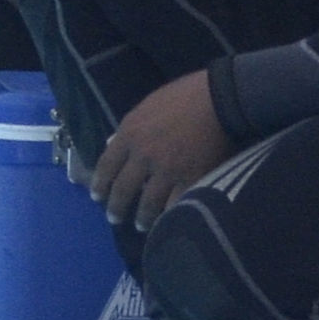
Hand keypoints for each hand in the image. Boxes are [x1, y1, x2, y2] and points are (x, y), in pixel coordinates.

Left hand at [90, 72, 235, 229]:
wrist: (221, 97)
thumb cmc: (186, 94)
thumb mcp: (149, 104)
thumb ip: (130, 127)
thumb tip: (111, 142)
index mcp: (130, 133)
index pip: (107, 165)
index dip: (100, 184)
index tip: (97, 197)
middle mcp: (143, 155)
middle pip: (123, 190)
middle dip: (116, 208)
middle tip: (114, 219)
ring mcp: (167, 170)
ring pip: (148, 203)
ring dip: (143, 218)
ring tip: (142, 226)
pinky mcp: (191, 179)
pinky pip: (176, 204)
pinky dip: (171, 215)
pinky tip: (169, 221)